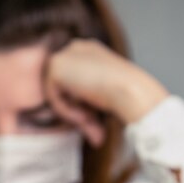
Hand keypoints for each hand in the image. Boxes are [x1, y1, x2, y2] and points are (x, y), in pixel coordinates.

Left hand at [44, 39, 168, 146]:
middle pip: (63, 87)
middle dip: (76, 111)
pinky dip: (66, 110)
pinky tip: (84, 114)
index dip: (81, 105)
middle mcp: (76, 48)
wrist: (131, 90)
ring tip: (90, 121)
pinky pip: (52, 96)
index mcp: (90, 51)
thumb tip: (91, 134)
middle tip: (93, 131)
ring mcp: (65, 54)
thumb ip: (87, 103)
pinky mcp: (56, 65)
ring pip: (57, 92)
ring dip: (72, 112)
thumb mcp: (102, 95)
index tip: (94, 123)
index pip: (73, 81)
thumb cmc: (125, 97)